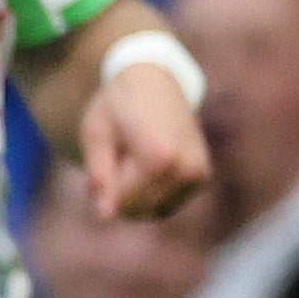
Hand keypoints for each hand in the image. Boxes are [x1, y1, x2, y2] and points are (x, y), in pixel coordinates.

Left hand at [79, 59, 212, 221]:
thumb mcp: (96, 135)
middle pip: (138, 209)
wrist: (154, 80)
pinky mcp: (202, 178)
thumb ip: (100, 177)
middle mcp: (186, 168)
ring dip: (135, 194)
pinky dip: (151, 193)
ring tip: (135, 156)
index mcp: (159, 157)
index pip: (122, 202)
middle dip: (120, 191)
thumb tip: (106, 217)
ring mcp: (198, 175)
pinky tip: (148, 164)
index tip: (108, 154)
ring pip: (152, 210)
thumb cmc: (117, 106)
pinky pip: (166, 204)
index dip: (105, 185)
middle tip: (120, 154)